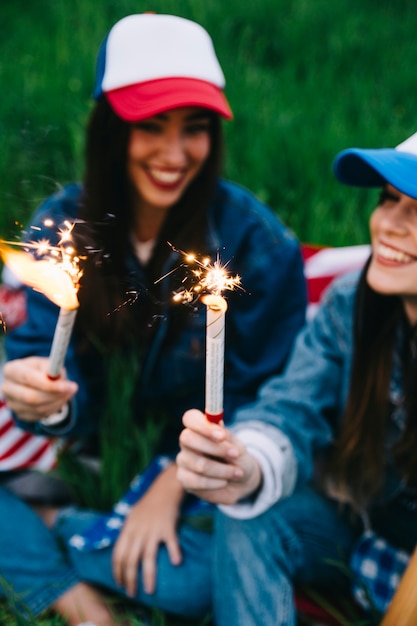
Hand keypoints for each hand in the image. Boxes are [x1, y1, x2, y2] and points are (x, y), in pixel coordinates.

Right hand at [1, 356, 77, 421]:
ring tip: (68, 392)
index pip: (28, 378)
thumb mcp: (49, 363)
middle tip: (72, 389)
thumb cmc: (44, 369)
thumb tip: (57, 378)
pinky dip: (54, 408)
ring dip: (57, 401)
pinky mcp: (19, 414)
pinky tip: (59, 399)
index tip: (67, 386)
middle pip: (30, 397)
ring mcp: (12, 403)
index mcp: (12, 369)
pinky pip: (40, 415)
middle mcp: (7, 387)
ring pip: (38, 408)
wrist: (37, 381)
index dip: (48, 384)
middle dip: (55, 395)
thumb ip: (53, 368)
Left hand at [112, 463, 183, 596]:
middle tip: (131, 593)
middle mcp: (138, 531)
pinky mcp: (168, 527)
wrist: (164, 489)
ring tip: (149, 591)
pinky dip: (174, 552)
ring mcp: (153, 530)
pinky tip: (176, 563)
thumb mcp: (131, 516)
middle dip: (129, 580)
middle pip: (131, 560)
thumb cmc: (148, 504)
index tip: (119, 584)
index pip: (118, 555)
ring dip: (148, 576)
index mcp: (128, 529)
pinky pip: (171, 542)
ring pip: (148, 557)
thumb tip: (120, 552)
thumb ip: (126, 533)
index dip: (117, 571)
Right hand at [176, 409, 261, 504]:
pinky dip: (216, 483)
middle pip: (187, 438)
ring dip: (222, 470)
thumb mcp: (237, 445)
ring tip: (237, 473)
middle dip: (215, 448)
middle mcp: (187, 441)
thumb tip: (217, 424)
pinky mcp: (184, 479)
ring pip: (198, 464)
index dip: (203, 425)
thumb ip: (226, 435)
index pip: (190, 418)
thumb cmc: (236, 457)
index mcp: (199, 427)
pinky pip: (197, 481)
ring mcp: (183, 460)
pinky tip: (224, 482)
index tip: (222, 436)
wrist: (240, 481)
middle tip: (235, 454)